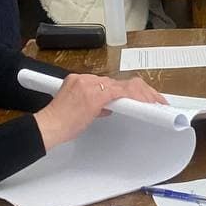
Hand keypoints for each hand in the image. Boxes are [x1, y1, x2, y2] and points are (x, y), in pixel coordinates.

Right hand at [33, 74, 166, 148]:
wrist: (48, 126)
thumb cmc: (60, 122)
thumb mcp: (79, 110)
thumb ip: (95, 105)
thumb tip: (108, 107)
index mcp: (81, 81)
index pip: (111, 83)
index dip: (130, 89)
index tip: (143, 96)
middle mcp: (87, 79)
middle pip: (120, 82)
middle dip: (142, 91)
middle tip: (156, 100)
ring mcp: (91, 85)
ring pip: (123, 85)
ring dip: (143, 94)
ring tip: (156, 103)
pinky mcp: (95, 94)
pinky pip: (122, 93)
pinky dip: (136, 98)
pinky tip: (146, 104)